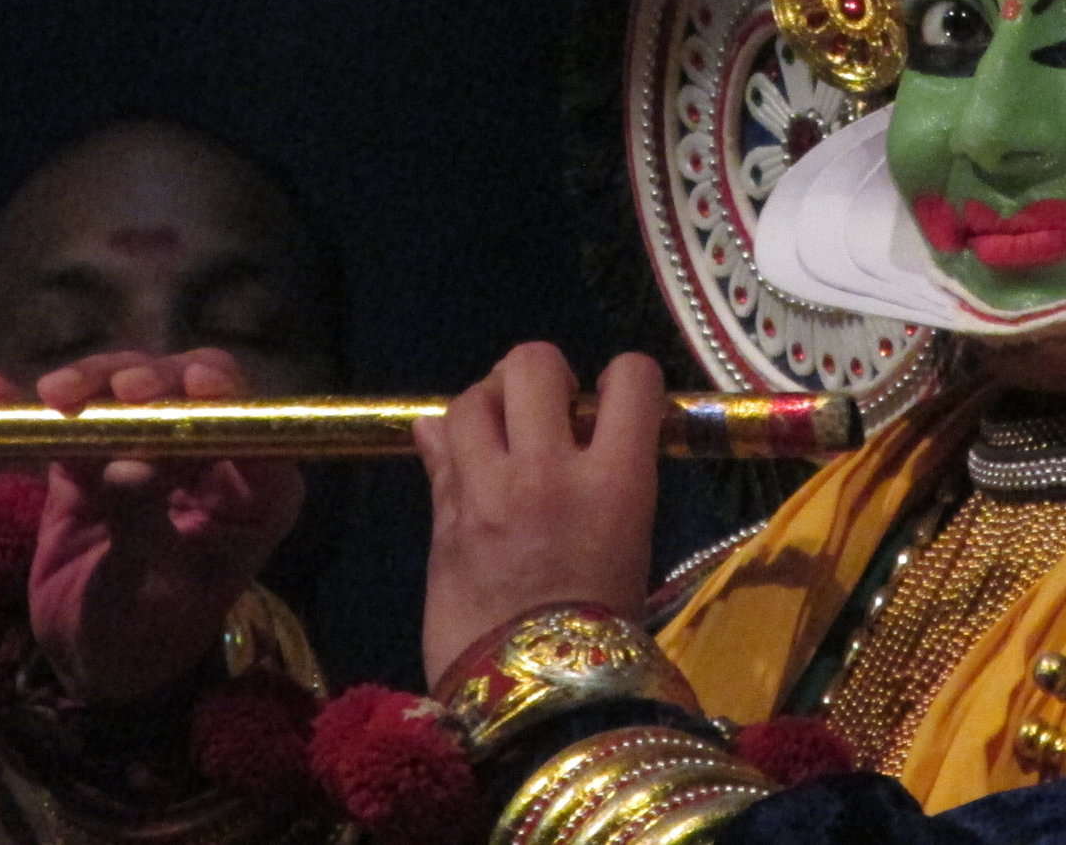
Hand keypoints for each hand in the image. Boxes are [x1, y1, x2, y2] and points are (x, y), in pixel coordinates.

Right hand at [0, 349, 302, 701]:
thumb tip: (126, 465)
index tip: (190, 384)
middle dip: (152, 379)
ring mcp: (151, 443)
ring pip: (131, 386)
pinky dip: (30, 401)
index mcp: (257, 492)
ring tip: (53, 398)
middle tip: (118, 390)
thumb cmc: (145, 636)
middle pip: (189, 387)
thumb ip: (144, 525)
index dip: (225, 397)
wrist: (91, 659)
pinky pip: (72, 417)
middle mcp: (212, 454)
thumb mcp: (152, 593)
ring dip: (94, 382)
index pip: (254, 426)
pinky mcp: (96, 448)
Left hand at [414, 343, 662, 685]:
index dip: (624, 379)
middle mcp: (550, 470)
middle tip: (547, 409)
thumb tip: (582, 424)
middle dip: (542, 375)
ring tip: (500, 432)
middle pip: (533, 363)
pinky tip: (464, 459)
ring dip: (488, 404)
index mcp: (617, 481)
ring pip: (470, 397)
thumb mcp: (631, 540)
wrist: (535, 704)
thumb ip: (607, 474)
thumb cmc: (603, 629)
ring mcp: (488, 491)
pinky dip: (447, 441)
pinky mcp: (442, 517)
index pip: (631, 379)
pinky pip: (435, 445)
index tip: (615, 401)